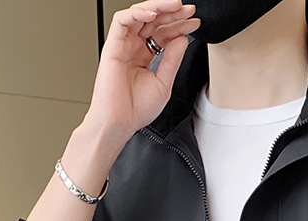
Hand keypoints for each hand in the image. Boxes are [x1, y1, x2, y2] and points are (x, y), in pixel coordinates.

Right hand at [84, 0, 200, 138]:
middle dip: (172, 13)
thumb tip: (182, 39)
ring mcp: (122, 46)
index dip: (180, 26)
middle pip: (153, 21)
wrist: (119, 123)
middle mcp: (133, 48)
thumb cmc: (136, 110)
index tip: (195, 23)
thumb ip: (172, 60)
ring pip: (139, 15)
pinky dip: (137, 13)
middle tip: (189, 10)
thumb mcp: (164, 83)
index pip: (164, 34)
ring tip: (175, 6)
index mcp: (144, 57)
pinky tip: (153, 15)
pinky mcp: (112, 46)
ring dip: (158, 7)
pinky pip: (121, 20)